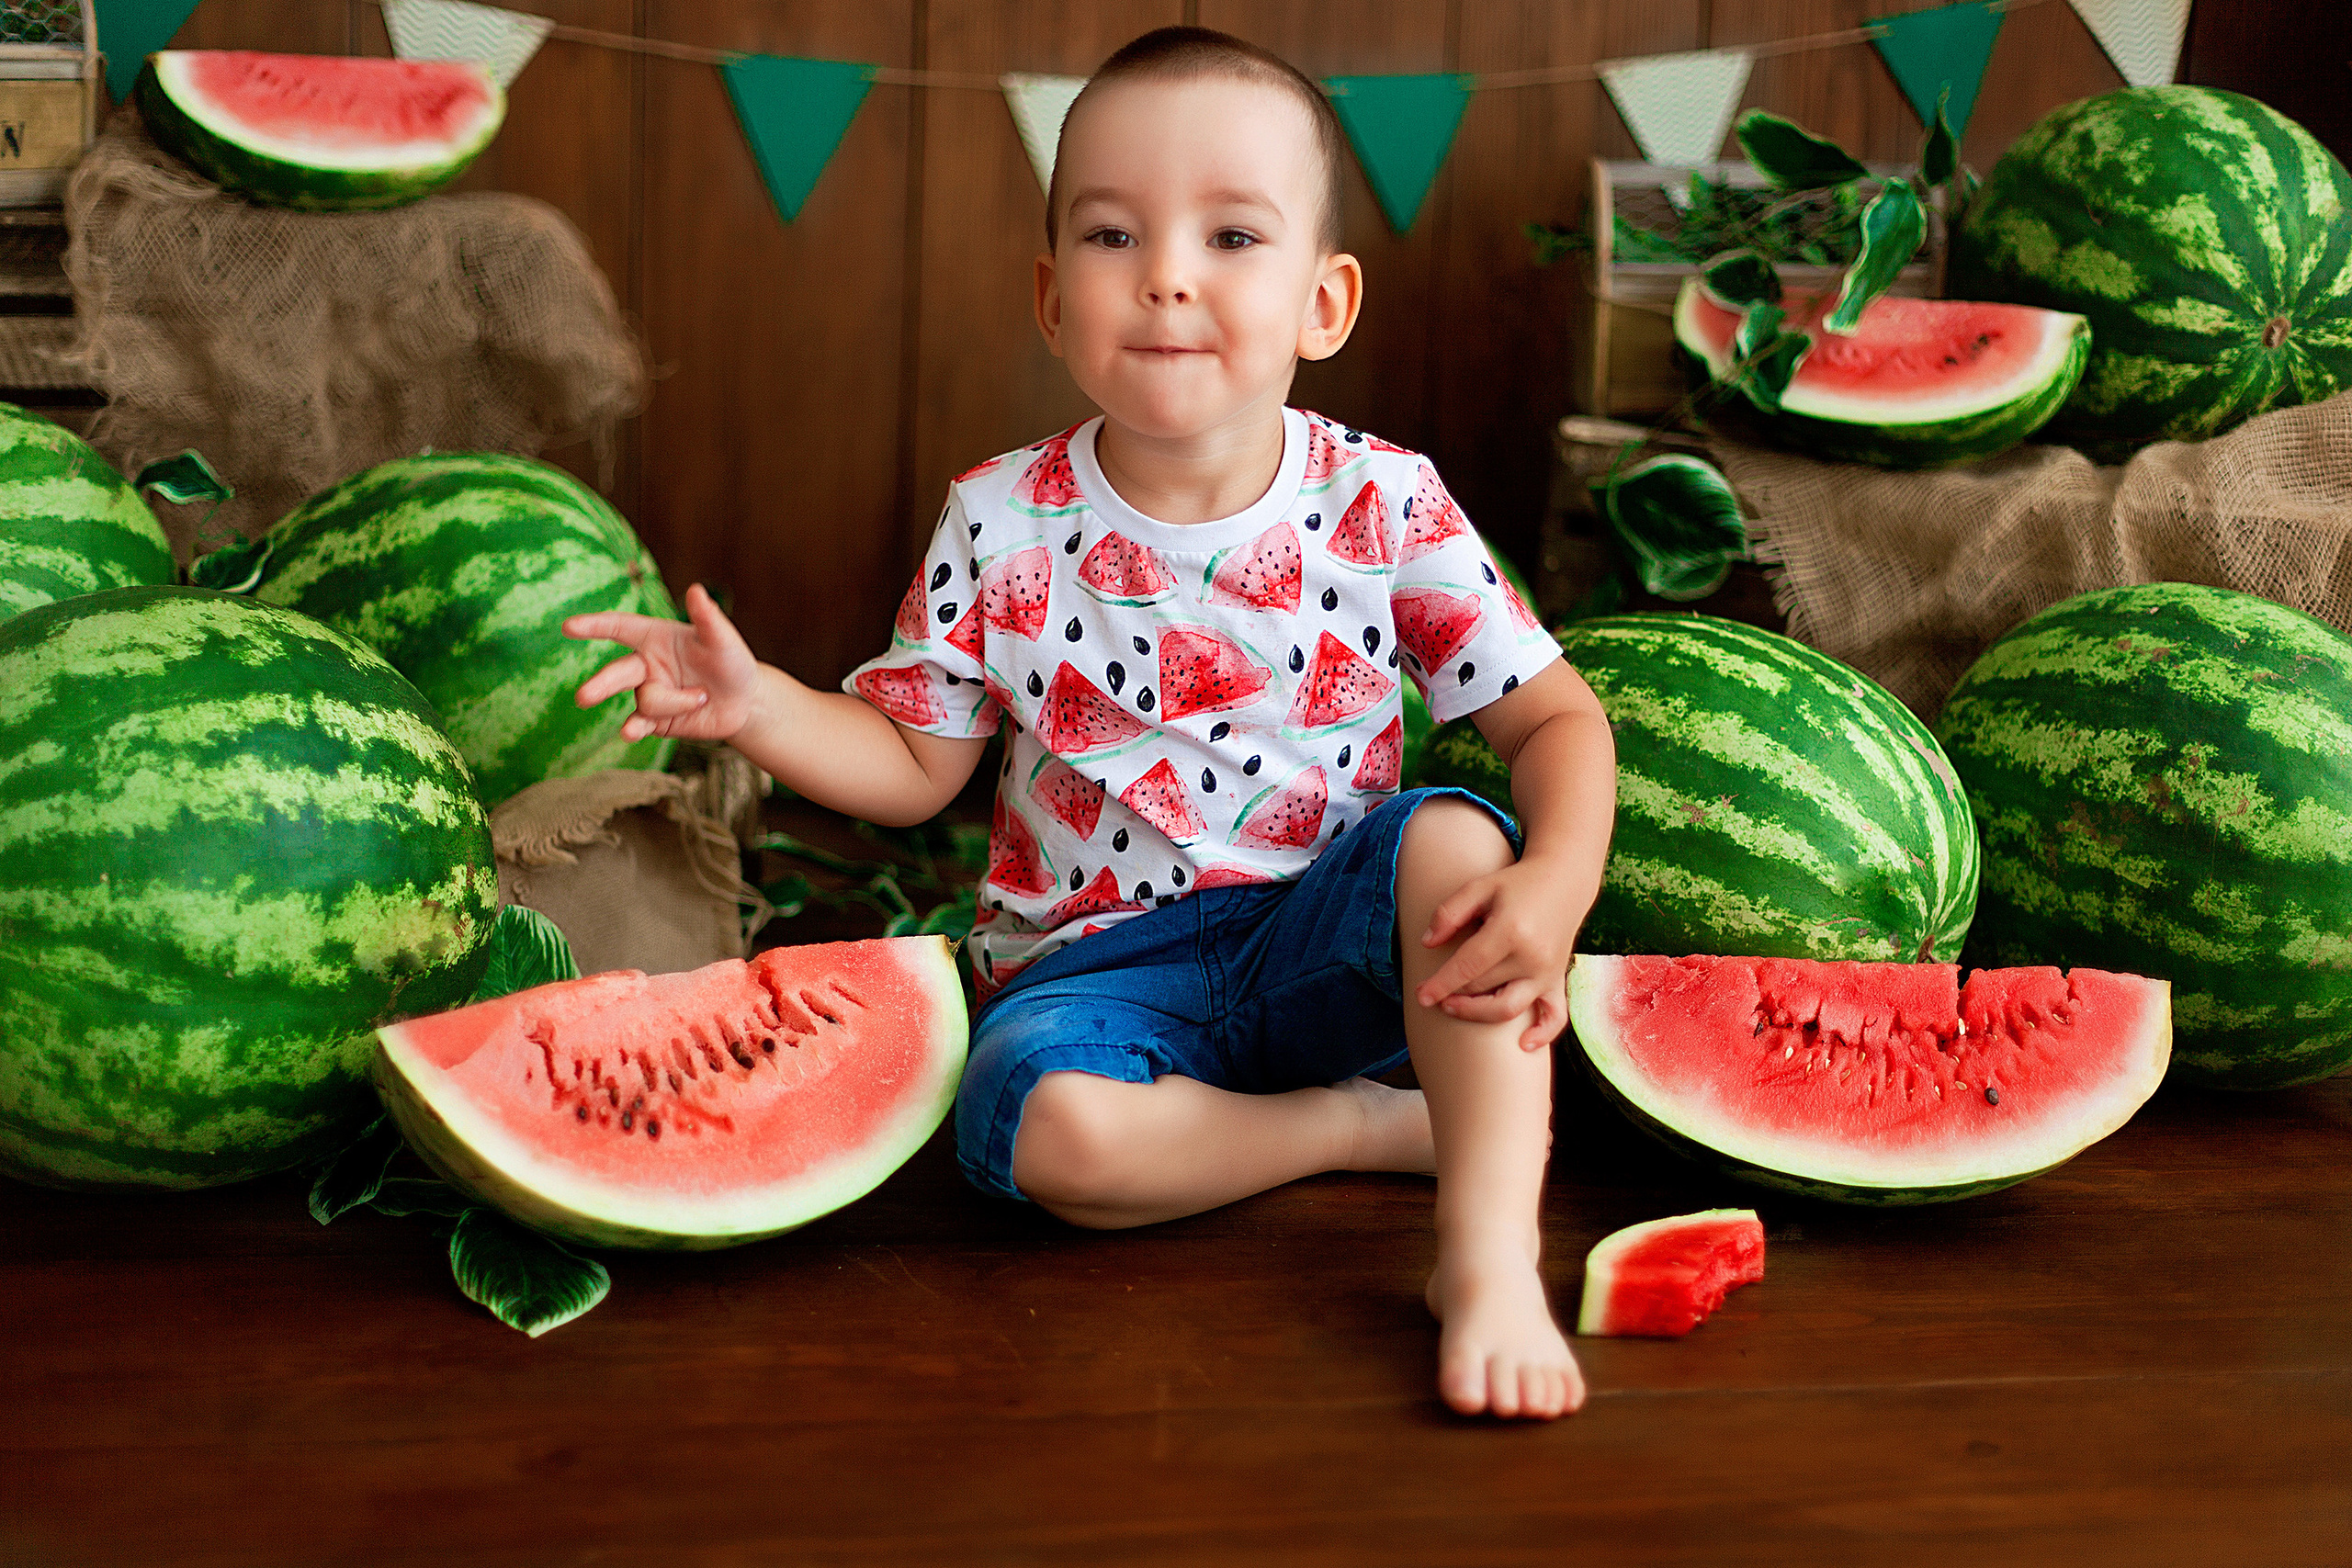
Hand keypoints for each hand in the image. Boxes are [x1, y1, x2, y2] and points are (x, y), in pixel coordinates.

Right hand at [564, 582, 759, 742]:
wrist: (744, 703)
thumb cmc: (731, 662)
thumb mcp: (723, 639)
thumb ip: (708, 618)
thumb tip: (696, 590)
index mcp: (655, 638)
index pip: (619, 628)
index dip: (595, 626)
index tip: (568, 627)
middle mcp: (646, 665)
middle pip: (617, 673)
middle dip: (601, 685)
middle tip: (583, 697)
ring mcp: (649, 694)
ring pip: (646, 700)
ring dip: (676, 702)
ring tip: (702, 698)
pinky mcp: (655, 721)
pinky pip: (639, 724)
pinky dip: (634, 729)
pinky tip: (628, 733)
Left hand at [1413, 858, 1582, 1049]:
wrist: (1563, 881)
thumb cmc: (1515, 884)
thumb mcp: (1479, 887)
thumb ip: (1449, 913)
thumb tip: (1427, 944)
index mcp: (1510, 930)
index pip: (1469, 967)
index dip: (1441, 984)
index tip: (1420, 995)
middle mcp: (1532, 956)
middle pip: (1484, 988)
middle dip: (1452, 996)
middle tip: (1429, 996)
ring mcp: (1547, 972)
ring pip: (1509, 1008)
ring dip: (1477, 1014)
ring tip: (1453, 1007)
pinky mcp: (1557, 980)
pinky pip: (1555, 1016)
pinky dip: (1542, 1033)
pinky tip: (1523, 1045)